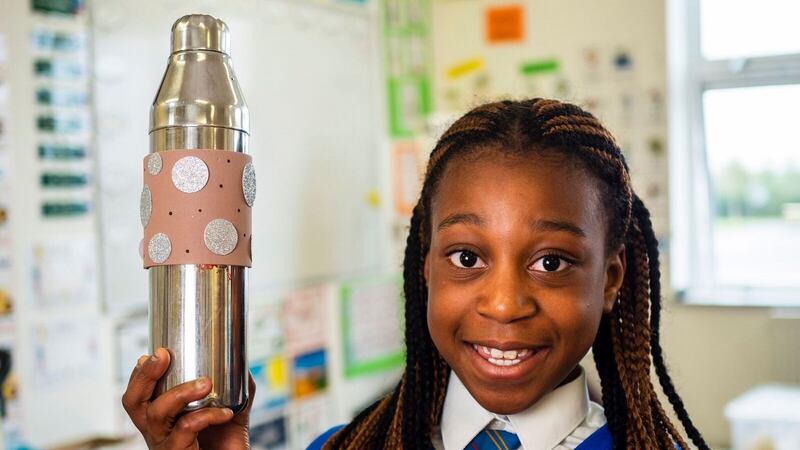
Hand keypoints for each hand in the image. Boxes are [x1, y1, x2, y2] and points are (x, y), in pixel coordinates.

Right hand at [122, 348, 254, 448]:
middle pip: (133, 402)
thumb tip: (241, 364)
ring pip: (157, 413)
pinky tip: (225, 413)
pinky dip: (206, 415)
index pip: (138, 395)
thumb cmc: (225, 445)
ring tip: (206, 383)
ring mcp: (165, 445)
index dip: (141, 373)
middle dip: (144, 374)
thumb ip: (233, 390)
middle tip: (162, 355)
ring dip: (180, 392)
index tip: (158, 352)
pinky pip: (185, 428)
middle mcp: (157, 433)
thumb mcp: (226, 413)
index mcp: (163, 421)